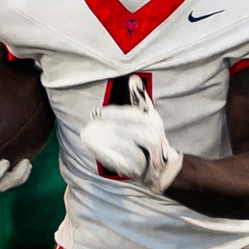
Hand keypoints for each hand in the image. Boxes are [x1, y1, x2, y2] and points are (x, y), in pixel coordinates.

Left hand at [81, 75, 182, 193]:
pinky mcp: (138, 170)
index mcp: (154, 123)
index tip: (99, 112)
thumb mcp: (149, 116)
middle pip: (128, 132)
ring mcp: (147, 156)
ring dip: (103, 141)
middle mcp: (153, 139)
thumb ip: (140, 98)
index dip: (116, 114)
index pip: (134, 116)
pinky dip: (104, 154)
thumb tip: (133, 79)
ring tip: (87, 135)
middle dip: (107, 127)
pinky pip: (119, 161)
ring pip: (124, 147)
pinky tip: (92, 148)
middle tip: (89, 124)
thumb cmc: (150, 135)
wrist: (162, 167)